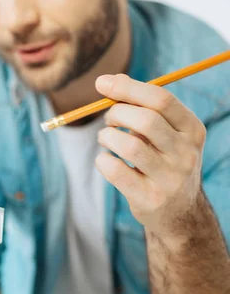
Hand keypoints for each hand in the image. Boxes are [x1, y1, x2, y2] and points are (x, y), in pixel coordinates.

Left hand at [94, 74, 206, 239]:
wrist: (179, 213)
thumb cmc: (163, 162)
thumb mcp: (165, 134)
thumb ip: (142, 107)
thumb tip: (111, 80)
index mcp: (192, 130)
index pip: (162, 99)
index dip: (127, 87)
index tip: (102, 82)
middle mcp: (186, 154)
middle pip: (145, 120)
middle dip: (116, 113)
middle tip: (108, 120)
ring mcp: (170, 179)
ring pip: (129, 145)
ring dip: (107, 137)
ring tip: (106, 139)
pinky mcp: (150, 199)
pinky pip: (116, 171)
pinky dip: (102, 160)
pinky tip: (105, 160)